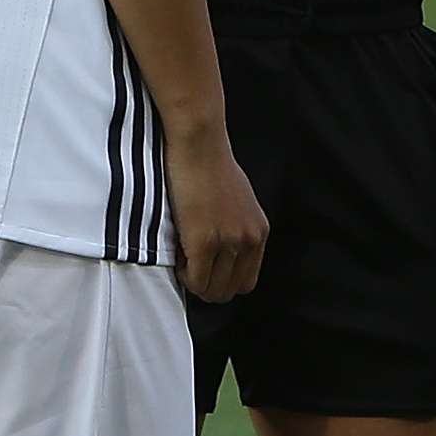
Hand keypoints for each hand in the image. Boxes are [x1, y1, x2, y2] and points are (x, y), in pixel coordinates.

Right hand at [163, 126, 270, 303]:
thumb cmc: (209, 166)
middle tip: (189, 267)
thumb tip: (221, 250)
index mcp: (259, 232)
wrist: (198, 145)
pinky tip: (177, 256)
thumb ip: (235, 227)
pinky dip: (184, 276)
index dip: (221, 280)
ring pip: (213, 290)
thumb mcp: (237, 201)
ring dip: (194, 280)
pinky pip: (195, 279)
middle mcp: (249, 240)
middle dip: (207, 285)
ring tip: (182, 258)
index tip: (204, 268)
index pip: (246, 280)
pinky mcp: (205, 241)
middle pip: (231, 290)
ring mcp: (229, 242)